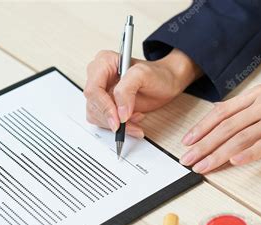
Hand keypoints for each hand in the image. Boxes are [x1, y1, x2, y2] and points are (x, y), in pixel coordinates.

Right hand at [84, 48, 201, 136]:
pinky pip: (104, 121)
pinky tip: (133, 120)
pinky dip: (120, 126)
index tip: (118, 120)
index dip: (104, 107)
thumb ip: (127, 90)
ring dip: (116, 123)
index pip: (94, 89)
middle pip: (93, 104)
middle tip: (128, 124)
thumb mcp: (143, 74)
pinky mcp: (107, 105)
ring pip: (96, 115)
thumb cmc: (157, 74)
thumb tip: (119, 112)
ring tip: (136, 118)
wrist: (166, 83)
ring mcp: (102, 92)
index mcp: (103, 62)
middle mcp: (99, 77)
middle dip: (111, 118)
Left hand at [180, 75, 260, 172]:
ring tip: (203, 166)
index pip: (221, 112)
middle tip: (187, 160)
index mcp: (256, 94)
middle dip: (203, 145)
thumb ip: (247, 106)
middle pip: (225, 127)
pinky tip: (234, 162)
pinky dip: (248, 154)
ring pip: (240, 137)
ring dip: (218, 154)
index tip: (187, 141)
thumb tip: (221, 115)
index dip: (201, 127)